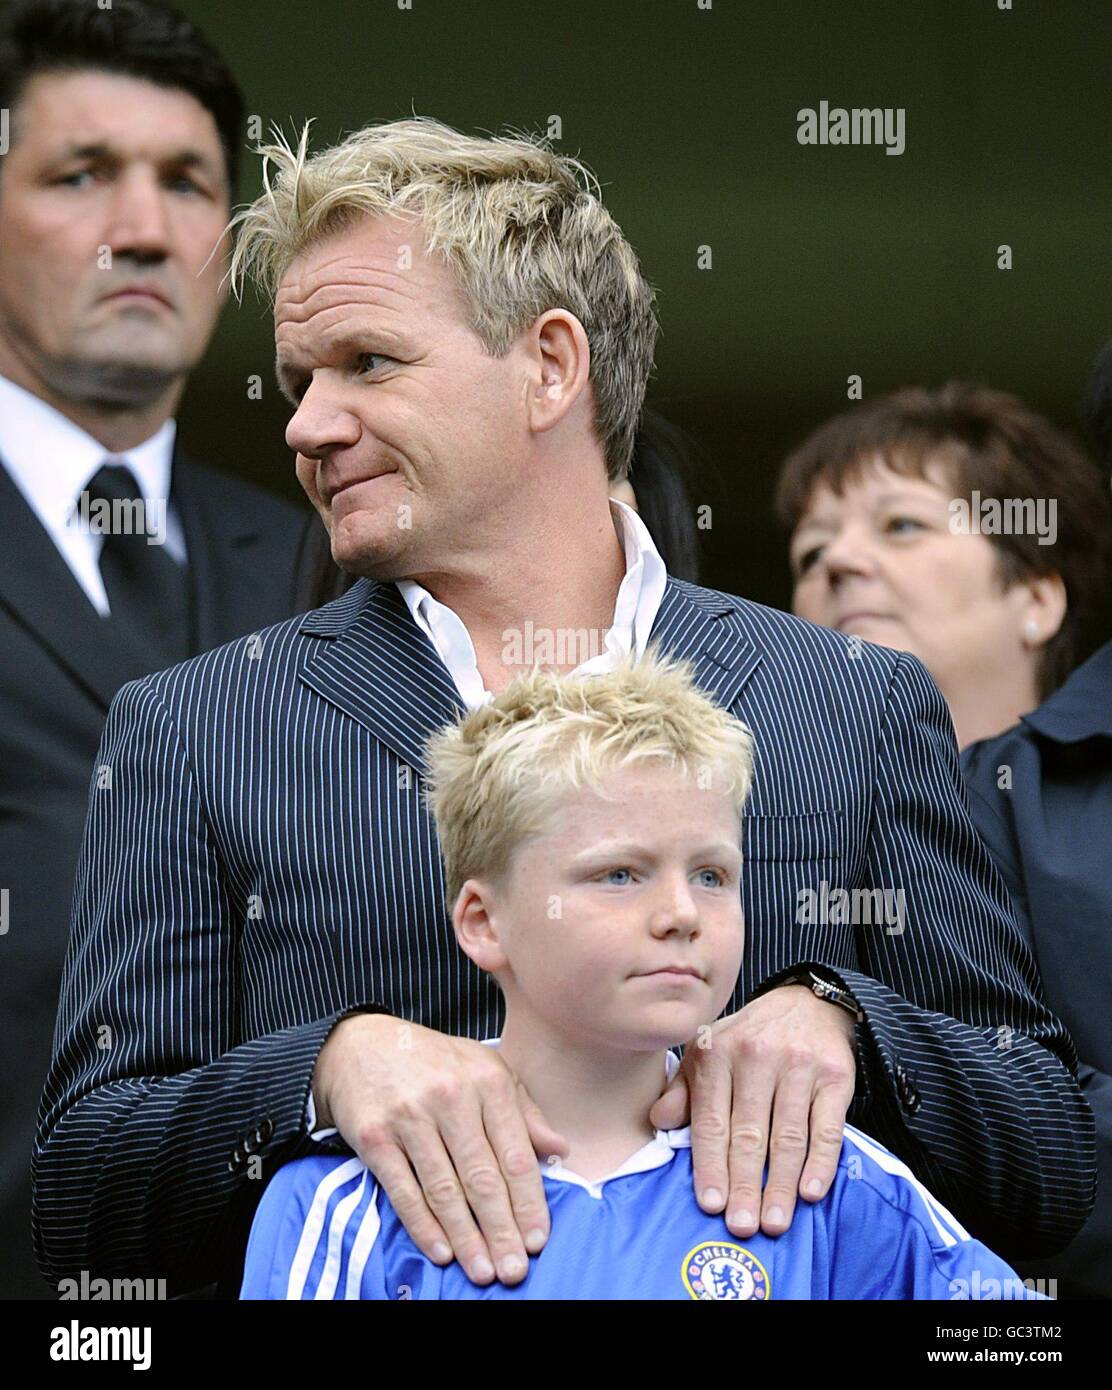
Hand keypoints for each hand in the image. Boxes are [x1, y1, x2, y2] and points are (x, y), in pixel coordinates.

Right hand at [311, 1014, 568, 1286]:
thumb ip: (524, 1110)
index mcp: (487, 1081)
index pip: (515, 1154)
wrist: (360, 1044)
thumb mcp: (486, 1069)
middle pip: (482, 1178)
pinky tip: (442, 1251)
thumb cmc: (435, 1062)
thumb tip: (559, 1150)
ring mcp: (410, 1117)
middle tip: (514, 1270)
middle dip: (501, 1230)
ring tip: (483, 1271)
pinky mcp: (375, 1137)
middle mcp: (451, 1097)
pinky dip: (423, 1225)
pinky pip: (403, 1190)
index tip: (538, 1238)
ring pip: (445, 1189)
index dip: (529, 1202)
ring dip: (466, 1237)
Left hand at [648, 984, 856, 1238]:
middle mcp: (756, 1057)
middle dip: (744, 1184)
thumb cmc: (747, 1040)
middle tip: (741, 1226)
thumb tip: (658, 1122)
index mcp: (717, 1054)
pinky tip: (810, 1192)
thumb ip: (683, 1089)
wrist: (805, 1004)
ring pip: (787, 1136)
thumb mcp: (706, 1052)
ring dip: (780, 1184)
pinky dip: (820, 1163)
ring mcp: (798, 1066)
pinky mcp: (835, 1075)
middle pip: (749, 1134)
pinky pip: (827, 1127)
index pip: (711, 1120)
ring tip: (774, 1222)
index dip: (710, 1164)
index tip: (710, 1204)